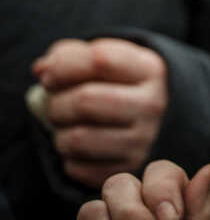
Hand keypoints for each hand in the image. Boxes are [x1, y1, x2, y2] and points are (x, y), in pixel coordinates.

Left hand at [31, 38, 168, 187]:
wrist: (145, 113)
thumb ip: (69, 55)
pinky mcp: (130, 167)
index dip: (63, 66)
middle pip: (85, 100)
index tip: (48, 76)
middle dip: (56, 103)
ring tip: (65, 125)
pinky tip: (78, 147)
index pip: (99, 60)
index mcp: (150, 69)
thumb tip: (43, 70)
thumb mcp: (101, 57)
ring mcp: (144, 139)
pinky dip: (67, 158)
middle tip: (56, 104)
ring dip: (58, 132)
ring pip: (77, 138)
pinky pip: (78, 168)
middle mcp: (153, 104)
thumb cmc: (114, 81)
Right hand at [77, 160, 209, 219]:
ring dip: (120, 216)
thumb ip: (200, 208)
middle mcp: (135, 204)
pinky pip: (88, 212)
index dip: (164, 191)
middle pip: (122, 180)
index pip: (160, 171)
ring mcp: (110, 216)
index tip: (172, 219)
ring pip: (101, 196)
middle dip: (134, 210)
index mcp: (168, 201)